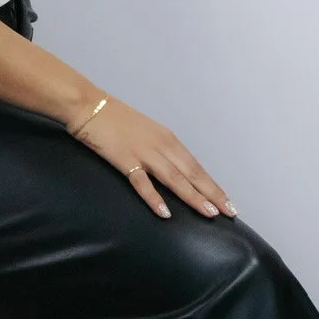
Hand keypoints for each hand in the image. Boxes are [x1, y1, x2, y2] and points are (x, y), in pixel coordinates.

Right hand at [69, 97, 237, 220]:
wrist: (89, 106)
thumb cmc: (116, 119)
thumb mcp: (146, 133)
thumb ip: (160, 151)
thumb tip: (175, 172)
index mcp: (168, 139)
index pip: (196, 167)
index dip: (213, 186)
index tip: (228, 202)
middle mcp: (162, 146)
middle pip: (192, 174)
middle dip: (212, 194)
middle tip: (230, 212)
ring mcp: (144, 153)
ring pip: (174, 178)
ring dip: (193, 196)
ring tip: (209, 213)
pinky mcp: (125, 159)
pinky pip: (142, 182)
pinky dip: (154, 197)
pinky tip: (165, 212)